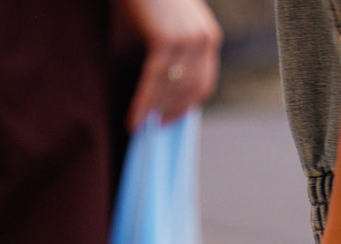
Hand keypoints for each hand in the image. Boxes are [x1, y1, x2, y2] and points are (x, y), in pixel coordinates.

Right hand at [121, 0, 221, 128]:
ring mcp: (185, 40)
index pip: (204, 83)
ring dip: (154, 108)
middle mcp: (202, 39)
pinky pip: (152, 82)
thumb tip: (169, 86)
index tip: (171, 118)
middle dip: (171, 109)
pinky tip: (132, 120)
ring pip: (171, 88)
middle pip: (190, 90)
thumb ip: (178, 49)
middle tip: (154, 125)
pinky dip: (142, 103)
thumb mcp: (173, 22)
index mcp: (209, 36)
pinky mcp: (164, 39)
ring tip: (139, 123)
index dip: (188, 105)